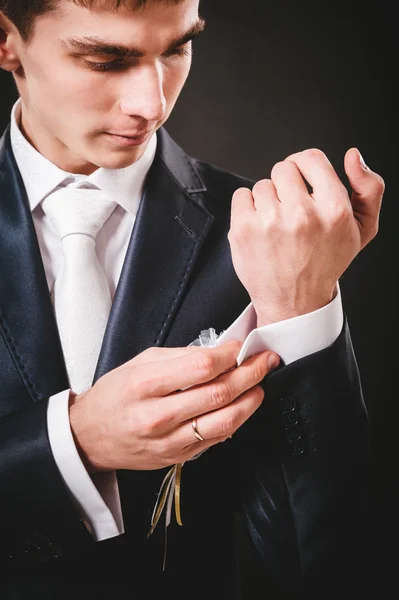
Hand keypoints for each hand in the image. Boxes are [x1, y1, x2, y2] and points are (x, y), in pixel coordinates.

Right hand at [69, 341, 279, 472]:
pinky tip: (242, 406)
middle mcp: (157, 415)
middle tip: (265, 361)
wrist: (89, 437)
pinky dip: (235, 420)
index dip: (229, 354)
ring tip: (260, 385)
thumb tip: (218, 352)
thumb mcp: (139, 363)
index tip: (240, 346)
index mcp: (145, 385)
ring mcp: (169, 441)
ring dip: (250, 400)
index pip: (201, 367)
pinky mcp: (177, 457)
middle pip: (219, 393)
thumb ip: (179, 356)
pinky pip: (216, 439)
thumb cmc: (114, 395)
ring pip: (224, 420)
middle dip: (250, 373)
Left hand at [228, 148, 384, 325]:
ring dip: (267, 201)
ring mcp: (270, 221)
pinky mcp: (243, 229)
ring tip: (276, 227)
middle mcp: (302, 214)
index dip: (304, 165)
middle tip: (290, 210)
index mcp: (334, 210)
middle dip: (286, 185)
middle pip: (283, 168)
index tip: (301, 179)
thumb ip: (368, 188)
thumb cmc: (326, 263)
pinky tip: (259, 229)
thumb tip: (354, 155)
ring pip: (262, 184)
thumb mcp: (362, 229)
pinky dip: (246, 209)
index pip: (311, 158)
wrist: (294, 301)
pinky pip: (241, 196)